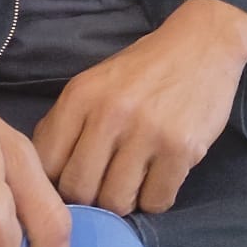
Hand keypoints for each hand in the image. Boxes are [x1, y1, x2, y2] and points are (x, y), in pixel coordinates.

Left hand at [33, 0, 246, 215]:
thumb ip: (68, 124)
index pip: (47, 164)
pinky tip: (158, 178)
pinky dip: (155, 199)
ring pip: (117, 202)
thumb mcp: (94, 84)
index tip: (70, 185)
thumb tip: (45, 175)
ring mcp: (147, 132)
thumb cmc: (142, 70)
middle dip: (89, 199)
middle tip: (103, 188)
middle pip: (79, 190)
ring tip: (133, 183)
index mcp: (80, 96)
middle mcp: (109, 114)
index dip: (54, 184)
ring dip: (124, 201)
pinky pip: (156, 201)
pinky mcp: (181, 149)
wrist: (201, 45)